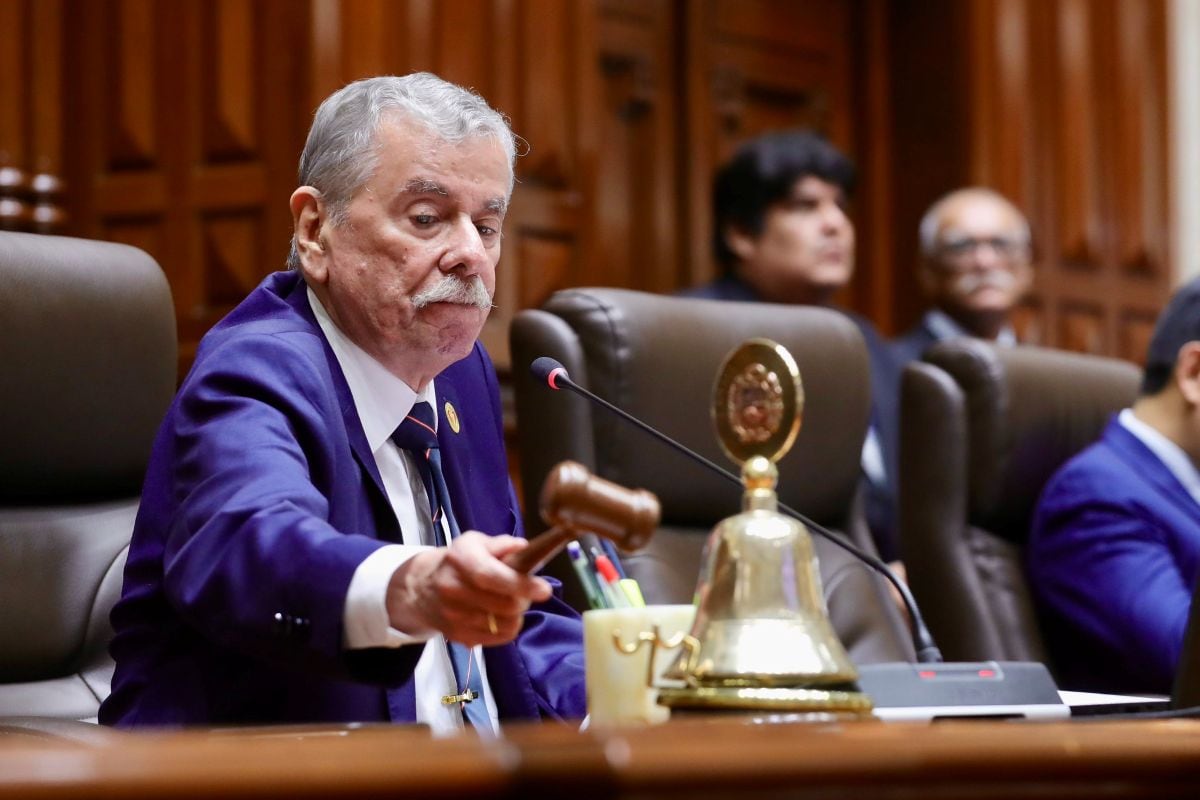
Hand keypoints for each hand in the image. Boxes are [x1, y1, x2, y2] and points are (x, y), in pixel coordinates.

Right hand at [385, 532, 551, 646]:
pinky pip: (497, 638)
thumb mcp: (475, 543)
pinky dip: (507, 628)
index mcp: (460, 561)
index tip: (544, 590)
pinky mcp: (458, 636)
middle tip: (526, 592)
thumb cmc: (457, 562)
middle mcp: (453, 590)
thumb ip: (500, 544)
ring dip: (517, 615)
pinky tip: (501, 615)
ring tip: (512, 602)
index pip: (492, 576)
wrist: (421, 589)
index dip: (520, 584)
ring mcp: (454, 616)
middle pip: (504, 605)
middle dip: (524, 599)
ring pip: (504, 624)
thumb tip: (523, 548)